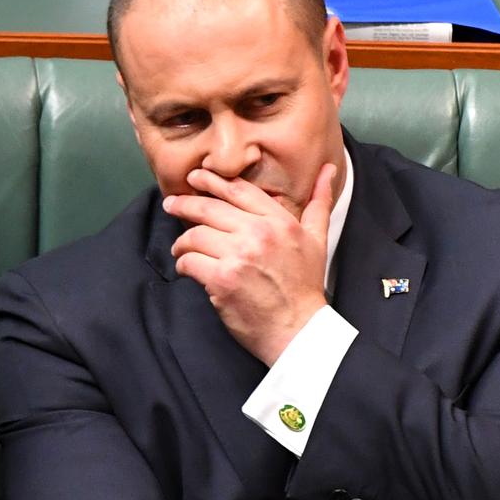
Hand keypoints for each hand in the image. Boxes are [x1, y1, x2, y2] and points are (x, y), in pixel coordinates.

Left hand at [163, 163, 336, 365]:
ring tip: (181, 248)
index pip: (238, 190)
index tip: (196, 177)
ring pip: (195, 235)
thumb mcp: (318, 239)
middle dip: (185, 204)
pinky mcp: (222, 280)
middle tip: (172, 204)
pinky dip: (183, 264)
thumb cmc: (306, 286)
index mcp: (279, 221)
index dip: (212, 181)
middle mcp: (258, 234)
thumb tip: (328, 169)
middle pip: (209, 208)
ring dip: (183, 242)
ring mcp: (239, 256)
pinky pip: (190, 261)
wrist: (298, 329)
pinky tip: (187, 268)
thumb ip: (319, 203)